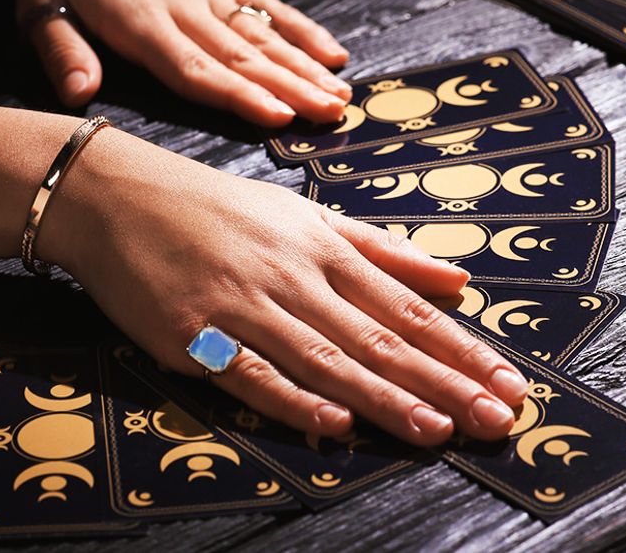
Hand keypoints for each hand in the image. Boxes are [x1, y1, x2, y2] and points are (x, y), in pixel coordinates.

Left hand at [17, 0, 351, 124]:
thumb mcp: (39, 0)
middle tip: (332, 116)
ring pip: (263, 35)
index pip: (194, 67)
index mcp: (140, 20)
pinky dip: (302, 30)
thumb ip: (61, 50)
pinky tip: (333, 54)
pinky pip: (268, 6)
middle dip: (290, 88)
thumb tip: (79, 94)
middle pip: (241, 56)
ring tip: (340, 97)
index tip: (277, 116)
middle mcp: (184, 8)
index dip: (237, 95)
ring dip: (304, 67)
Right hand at [40, 130, 527, 445]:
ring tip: (436, 429)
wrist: (119, 196)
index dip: (461, 348)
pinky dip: (293, 397)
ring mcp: (245, 305)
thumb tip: (455, 278)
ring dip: (385, 396)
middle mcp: (294, 275)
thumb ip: (383, 250)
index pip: (407, 306)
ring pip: (326, 358)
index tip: (506, 382)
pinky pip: (252, 373)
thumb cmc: (217, 208)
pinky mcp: (196, 333)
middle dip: (443, 381)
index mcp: (325, 247)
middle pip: (379, 337)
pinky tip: (334, 420)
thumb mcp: (306, 216)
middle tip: (494, 418)